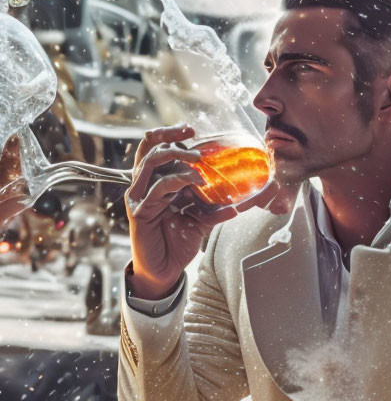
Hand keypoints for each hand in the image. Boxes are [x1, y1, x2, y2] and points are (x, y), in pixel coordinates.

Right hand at [124, 124, 286, 299]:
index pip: (157, 149)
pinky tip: (196, 182)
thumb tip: (241, 203)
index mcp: (155, 183)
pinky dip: (177, 181)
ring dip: (176, 157)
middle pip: (149, 149)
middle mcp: (144, 186)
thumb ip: (215, 209)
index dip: (171, 135)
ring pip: (151, 164)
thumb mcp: (200, 221)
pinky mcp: (139, 212)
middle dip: (170, 138)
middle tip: (193, 138)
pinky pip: (156, 189)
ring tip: (197, 160)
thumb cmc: (177, 244)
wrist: (164, 271)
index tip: (191, 129)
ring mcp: (139, 198)